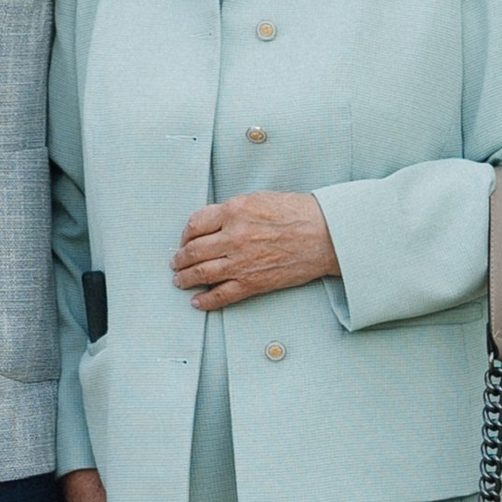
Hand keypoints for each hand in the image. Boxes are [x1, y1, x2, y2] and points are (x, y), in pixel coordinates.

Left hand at [170, 190, 337, 312]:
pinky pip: (222, 295)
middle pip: (193, 251)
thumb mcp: (259, 199)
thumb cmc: (298, 213)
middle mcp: (233, 236)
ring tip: (179, 281)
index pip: (195, 224)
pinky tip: (198, 302)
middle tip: (175, 263)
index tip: (184, 240)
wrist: (326, 235)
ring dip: (185, 279)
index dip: (185, 235)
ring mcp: (241, 261)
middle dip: (180, 259)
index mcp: (234, 211)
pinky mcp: (253, 282)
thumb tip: (213, 224)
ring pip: (202, 273)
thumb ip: (233, 211)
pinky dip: (206, 301)